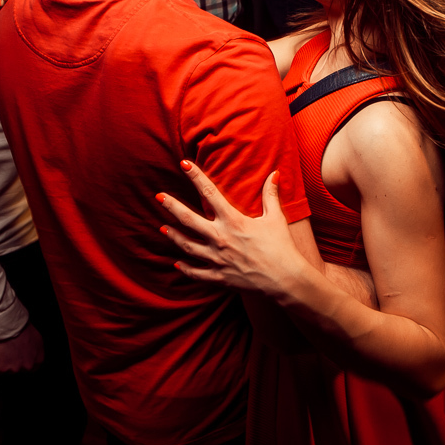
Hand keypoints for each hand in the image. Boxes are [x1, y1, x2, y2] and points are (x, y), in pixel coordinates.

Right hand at [0, 321, 44, 373]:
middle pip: (21, 371)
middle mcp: (29, 366)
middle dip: (16, 364)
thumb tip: (32, 354)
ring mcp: (15, 369)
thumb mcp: (37, 339)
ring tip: (4, 352)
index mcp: (38, 359)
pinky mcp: (3, 369)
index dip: (25, 363)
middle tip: (11, 354)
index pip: (33, 369)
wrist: (9, 326)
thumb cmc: (23, 328)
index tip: (21, 359)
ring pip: (9, 371)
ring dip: (6, 364)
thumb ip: (35, 350)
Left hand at [157, 162, 310, 297]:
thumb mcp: (276, 218)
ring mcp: (217, 259)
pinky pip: (196, 273)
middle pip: (188, 219)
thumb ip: (271, 195)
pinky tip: (177, 264)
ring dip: (174, 236)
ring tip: (163, 228)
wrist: (285, 279)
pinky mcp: (219, 277)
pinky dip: (185, 269)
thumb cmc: (281, 247)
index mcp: (233, 221)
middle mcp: (220, 238)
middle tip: (159, 197)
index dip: (196, 176)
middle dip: (171, 206)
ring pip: (187, 246)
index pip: (209, 193)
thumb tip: (274, 173)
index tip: (183, 164)